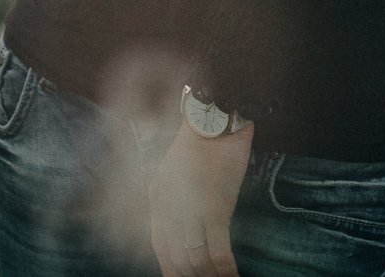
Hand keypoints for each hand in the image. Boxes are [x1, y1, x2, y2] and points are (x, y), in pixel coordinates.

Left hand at [150, 117, 253, 276]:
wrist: (214, 123)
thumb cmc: (199, 146)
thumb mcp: (176, 174)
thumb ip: (176, 203)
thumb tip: (187, 236)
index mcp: (158, 202)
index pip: (161, 249)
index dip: (172, 271)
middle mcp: (170, 211)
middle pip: (178, 259)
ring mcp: (192, 211)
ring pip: (197, 261)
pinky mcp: (216, 209)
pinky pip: (219, 252)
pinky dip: (226, 270)